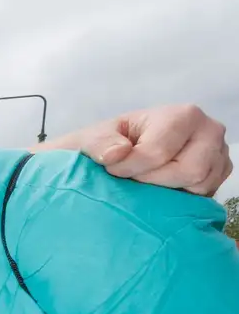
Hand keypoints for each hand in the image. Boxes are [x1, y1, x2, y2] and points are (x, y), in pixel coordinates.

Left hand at [62, 104, 231, 195]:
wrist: (119, 153)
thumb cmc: (110, 144)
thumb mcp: (94, 139)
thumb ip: (100, 144)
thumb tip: (117, 154)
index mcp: (182, 115)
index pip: (159, 152)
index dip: (131, 167)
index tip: (113, 169)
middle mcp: (209, 131)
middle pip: (189, 171)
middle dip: (153, 181)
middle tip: (133, 177)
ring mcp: (218, 154)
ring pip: (200, 186)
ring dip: (167, 191)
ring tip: (146, 181)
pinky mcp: (218, 175)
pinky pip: (205, 196)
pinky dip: (181, 198)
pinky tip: (162, 188)